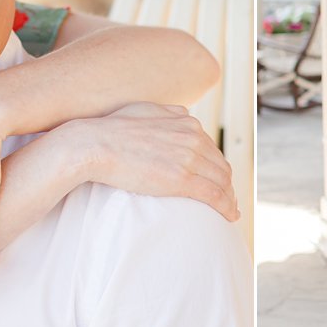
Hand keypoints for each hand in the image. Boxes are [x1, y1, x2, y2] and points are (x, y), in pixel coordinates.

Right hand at [67, 103, 238, 220]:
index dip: (218, 168)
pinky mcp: (182, 179)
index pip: (212, 149)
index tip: (218, 182)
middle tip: (228, 200)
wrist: (96, 145)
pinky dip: (227, 207)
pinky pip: (215, 196)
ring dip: (230, 198)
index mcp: (187, 123)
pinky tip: (230, 216)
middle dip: (228, 185)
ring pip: (223, 182)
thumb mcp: (145, 109)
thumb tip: (184, 114)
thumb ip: (168, 112)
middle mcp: (193, 138)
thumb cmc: (113, 129)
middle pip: (221, 166)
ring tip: (229, 211)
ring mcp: (189, 158)